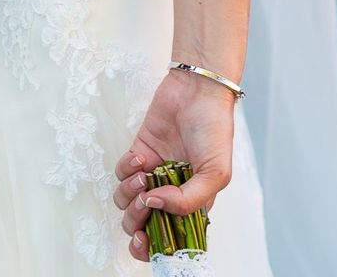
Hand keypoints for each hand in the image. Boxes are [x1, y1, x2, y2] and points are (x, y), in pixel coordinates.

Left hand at [113, 69, 235, 261]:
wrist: (197, 91)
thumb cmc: (213, 129)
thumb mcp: (215, 172)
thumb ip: (189, 200)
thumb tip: (154, 205)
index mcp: (193, 202)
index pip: (170, 237)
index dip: (154, 246)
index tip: (145, 240)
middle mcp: (171, 192)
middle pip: (143, 224)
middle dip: (137, 220)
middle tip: (145, 202)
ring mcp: (153, 174)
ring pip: (127, 203)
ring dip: (129, 194)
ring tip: (143, 175)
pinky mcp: (138, 155)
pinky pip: (120, 174)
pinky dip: (125, 170)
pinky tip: (140, 158)